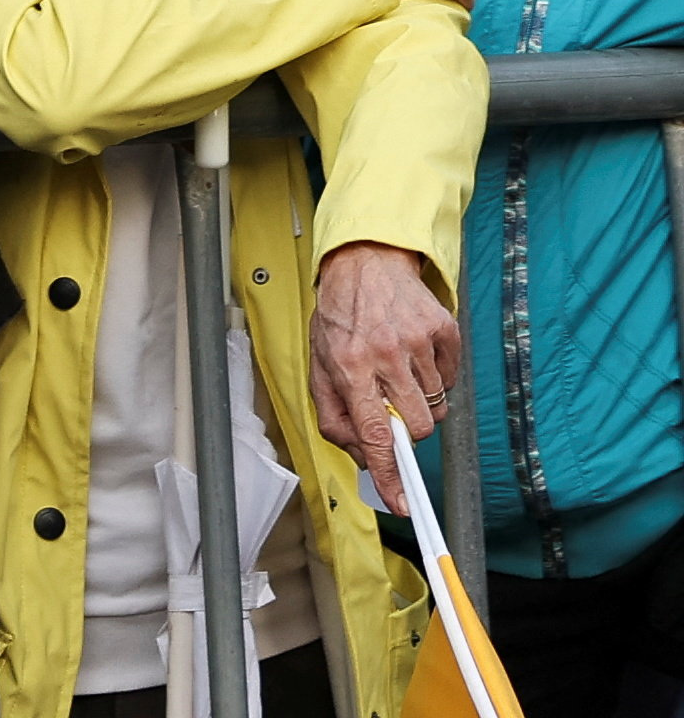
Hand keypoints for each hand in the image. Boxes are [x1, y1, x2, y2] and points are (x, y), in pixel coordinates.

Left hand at [309, 241, 462, 508]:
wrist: (365, 264)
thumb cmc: (338, 318)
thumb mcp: (319, 364)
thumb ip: (335, 416)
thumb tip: (361, 458)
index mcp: (348, 365)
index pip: (373, 432)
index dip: (388, 473)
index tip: (401, 503)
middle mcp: (384, 354)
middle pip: (416, 427)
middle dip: (406, 432)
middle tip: (391, 409)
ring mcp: (418, 341)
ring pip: (435, 408)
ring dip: (418, 403)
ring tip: (395, 373)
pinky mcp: (444, 330)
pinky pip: (450, 381)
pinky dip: (435, 380)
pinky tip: (413, 358)